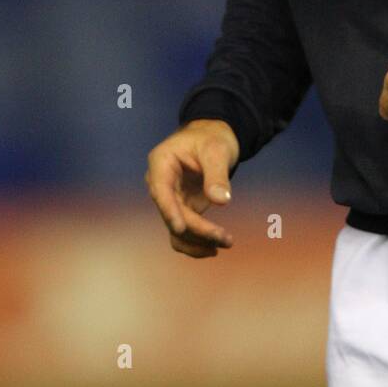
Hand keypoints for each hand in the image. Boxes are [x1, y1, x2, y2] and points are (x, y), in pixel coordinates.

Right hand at [145, 119, 239, 257]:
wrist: (213, 138)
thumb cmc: (211, 138)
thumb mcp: (217, 150)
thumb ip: (217, 174)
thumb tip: (221, 201)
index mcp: (161, 163)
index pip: (161, 191)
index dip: (169, 211)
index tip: (181, 228)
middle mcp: (160, 184)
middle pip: (173, 214)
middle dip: (198, 230)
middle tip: (226, 239)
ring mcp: (170, 199)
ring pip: (176, 230)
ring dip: (198, 241)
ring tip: (226, 243)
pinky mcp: (182, 209)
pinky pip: (184, 233)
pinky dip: (197, 242)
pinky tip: (214, 248)